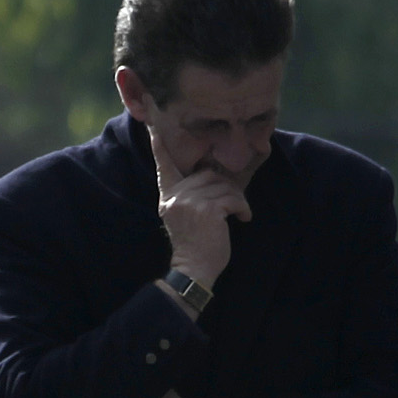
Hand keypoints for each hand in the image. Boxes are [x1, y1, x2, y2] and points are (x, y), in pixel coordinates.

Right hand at [153, 141, 251, 287]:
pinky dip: (242, 208)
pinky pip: (232, 198)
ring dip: (237, 200)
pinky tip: (243, 219)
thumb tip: (212, 176)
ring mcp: (190, 202)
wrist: (194, 269)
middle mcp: (176, 195)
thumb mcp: (185, 216)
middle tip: (234, 204)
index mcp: (169, 195)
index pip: (164, 166)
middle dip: (226, 187)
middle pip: (208, 174)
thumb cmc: (195, 244)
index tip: (154, 129)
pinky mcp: (208, 210)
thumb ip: (190, 195)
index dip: (160, 148)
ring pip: (223, 186)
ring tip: (238, 214)